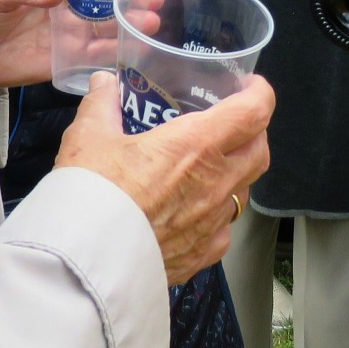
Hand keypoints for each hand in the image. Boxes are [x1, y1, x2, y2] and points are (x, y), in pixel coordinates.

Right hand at [56, 73, 274, 284]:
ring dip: (238, 172)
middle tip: (232, 123)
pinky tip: (195, 211)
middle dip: (254, 132)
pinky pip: (225, 228)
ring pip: (245, 190)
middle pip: (260, 150)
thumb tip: (104, 84)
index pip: (254, 112)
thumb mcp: (89, 138)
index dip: (259, 93)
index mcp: (197, 145)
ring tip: (211, 166)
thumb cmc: (94, 195)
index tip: (249, 86)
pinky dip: (218, 213)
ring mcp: (214, 222)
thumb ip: (101, 105)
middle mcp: (216, 182)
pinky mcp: (204, 254)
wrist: (88, 264)